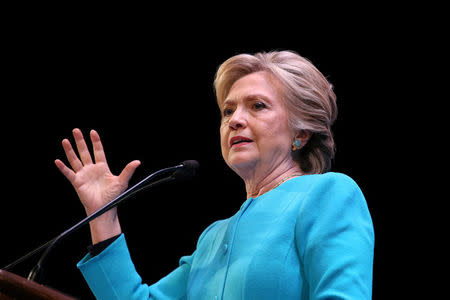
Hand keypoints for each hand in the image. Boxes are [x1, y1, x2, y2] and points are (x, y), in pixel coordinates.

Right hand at [55, 128, 139, 242]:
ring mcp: (84, 175)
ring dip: (70, 150)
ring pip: (75, 160)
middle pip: (85, 152)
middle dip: (80, 141)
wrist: (104, 208)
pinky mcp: (77, 182)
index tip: (92, 132)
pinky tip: (57, 161)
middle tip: (76, 130)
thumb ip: (128, 171)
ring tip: (65, 140)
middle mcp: (92, 169)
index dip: (95, 141)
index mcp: (102, 167)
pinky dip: (63, 168)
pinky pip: (69, 173)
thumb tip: (138, 162)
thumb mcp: (121, 181)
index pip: (98, 151)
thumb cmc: (113, 196)